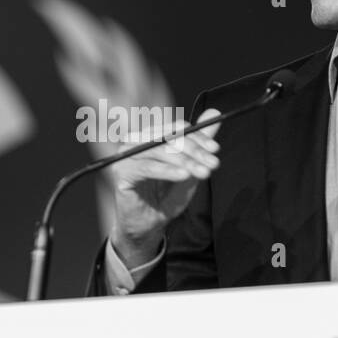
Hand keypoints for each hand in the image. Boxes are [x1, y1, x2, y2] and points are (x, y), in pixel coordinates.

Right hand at [109, 108, 221, 267]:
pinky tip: (183, 176)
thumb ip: (199, 142)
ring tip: (202, 173)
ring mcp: (126, 155)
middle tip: (213, 164)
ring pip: (159, 151)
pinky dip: (167, 171)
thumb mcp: (189, 167)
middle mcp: (136, 140)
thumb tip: (215, 113)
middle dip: (194, 150)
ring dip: (184, 161)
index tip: (216, 149)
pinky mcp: (121, 172)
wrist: (149, 224)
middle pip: (168, 137)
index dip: (198, 137)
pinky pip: (147, 167)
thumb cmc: (167, 195)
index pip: (176, 128)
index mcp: (151, 135)